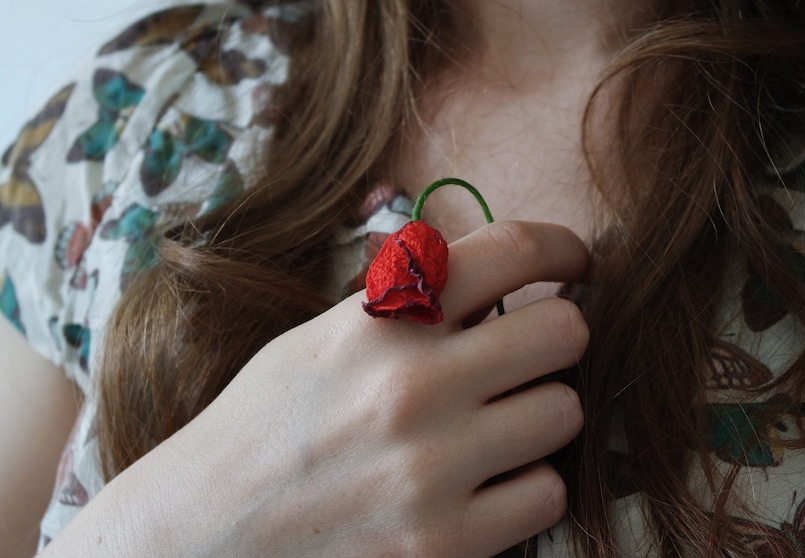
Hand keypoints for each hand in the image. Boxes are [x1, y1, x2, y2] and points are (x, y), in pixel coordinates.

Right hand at [44, 221, 587, 557]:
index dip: (563, 248)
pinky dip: (525, 487)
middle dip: (557, 337)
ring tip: (495, 426)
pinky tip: (484, 484)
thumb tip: (502, 275)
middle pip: (563, 332)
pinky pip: (546, 494)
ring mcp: (431, 470)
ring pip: (565, 413)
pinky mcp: (444, 543)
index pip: (511, 250)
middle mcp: (411, 386)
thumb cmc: (268, 424)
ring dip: (540, 415)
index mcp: (378, 320)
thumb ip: (411, 302)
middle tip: (533, 353)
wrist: (204, 532)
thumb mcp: (325, 337)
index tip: (576, 263)